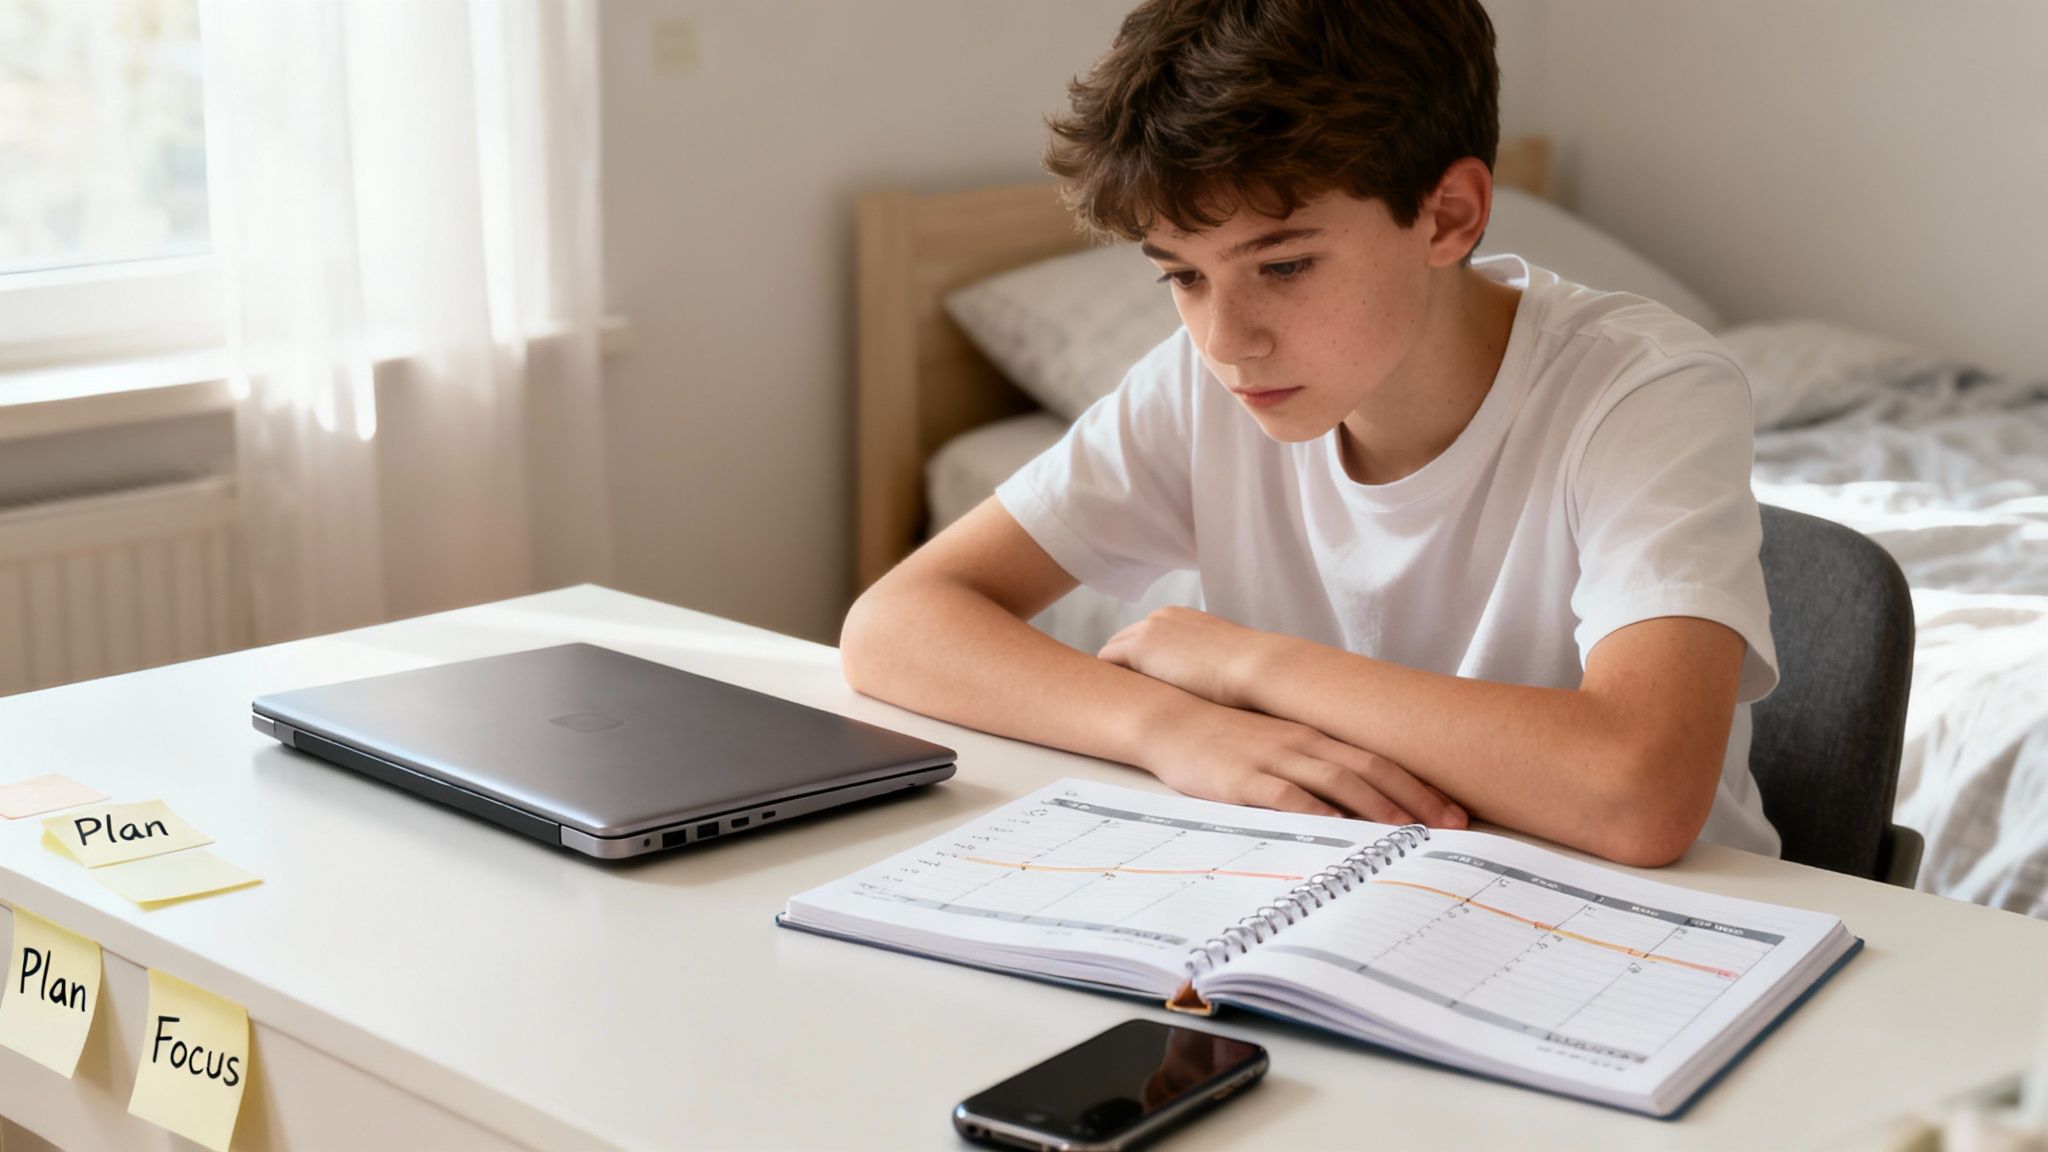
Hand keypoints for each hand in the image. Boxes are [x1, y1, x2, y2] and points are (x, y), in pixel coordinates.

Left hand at [1098, 607, 1272, 708]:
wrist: (1256, 666)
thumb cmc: (1248, 671)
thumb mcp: (1220, 659)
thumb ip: (1202, 664)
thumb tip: (1202, 686)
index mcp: (1179, 618)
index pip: (1142, 637)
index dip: (1134, 663)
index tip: (1132, 686)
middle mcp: (1159, 618)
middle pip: (1120, 641)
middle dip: (1115, 667)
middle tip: (1111, 697)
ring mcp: (1147, 630)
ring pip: (1109, 652)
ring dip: (1107, 675)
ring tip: (1104, 704)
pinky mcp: (1139, 649)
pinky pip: (1105, 662)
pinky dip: (1102, 680)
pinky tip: (1105, 703)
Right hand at [1132, 697, 1466, 827]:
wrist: (1170, 721)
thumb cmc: (1227, 741)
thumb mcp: (1279, 747)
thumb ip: (1316, 769)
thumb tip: (1360, 806)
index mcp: (1316, 737)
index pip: (1380, 760)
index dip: (1421, 785)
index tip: (1456, 811)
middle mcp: (1304, 744)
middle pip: (1372, 770)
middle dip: (1417, 799)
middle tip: (1455, 826)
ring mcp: (1275, 759)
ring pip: (1338, 782)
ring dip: (1378, 807)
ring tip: (1410, 832)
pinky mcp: (1244, 779)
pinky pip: (1287, 797)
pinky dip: (1316, 813)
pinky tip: (1337, 830)